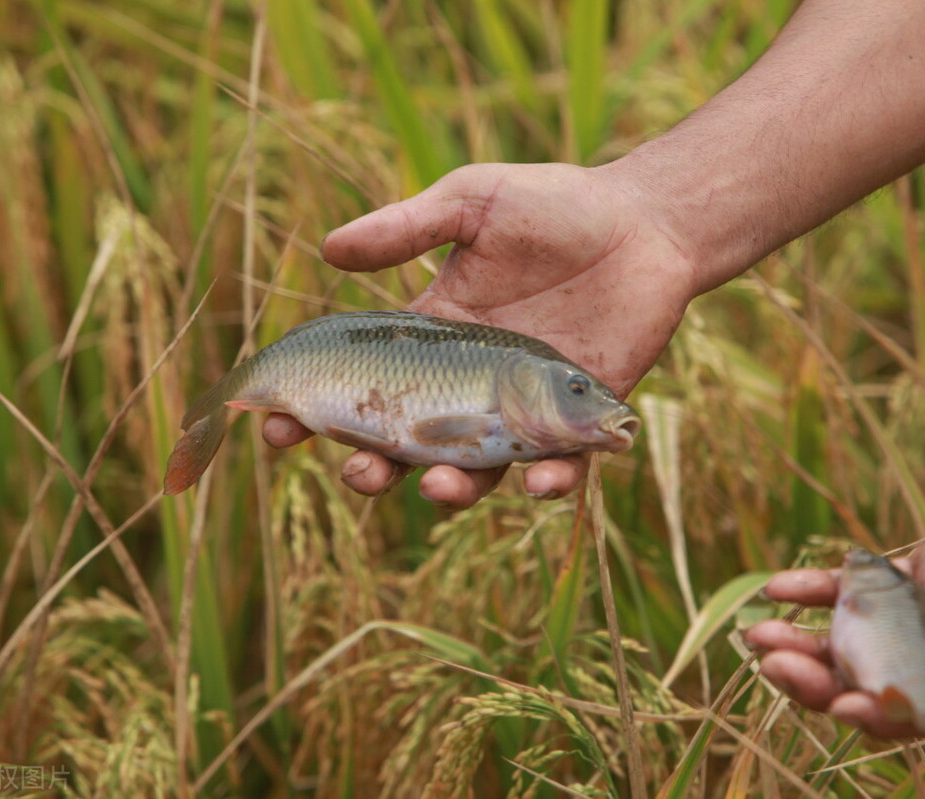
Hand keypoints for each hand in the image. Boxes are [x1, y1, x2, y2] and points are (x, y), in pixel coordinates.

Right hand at [263, 162, 697, 507]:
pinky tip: (540, 483)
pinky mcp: (581, 419)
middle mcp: (471, 383)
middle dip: (375, 466)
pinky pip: (562, 467)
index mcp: (435, 335)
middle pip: (410, 442)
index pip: (367, 382)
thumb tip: (327, 250)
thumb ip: (407, 228)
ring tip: (437, 484)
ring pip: (478, 468)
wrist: (645, 221)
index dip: (321, 409)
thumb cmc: (556, 205)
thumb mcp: (472, 203)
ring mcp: (524, 407)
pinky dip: (551, 483)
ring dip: (452, 487)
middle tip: (358, 470)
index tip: (279, 425)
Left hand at [744, 398, 924, 736]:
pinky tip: (775, 586)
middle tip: (769, 663)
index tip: (839, 705)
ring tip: (753, 632)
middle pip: (887, 681)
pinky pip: (867, 589)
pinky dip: (821, 590)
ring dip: (810, 642)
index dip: (891, 714)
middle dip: (826, 681)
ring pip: (866, 640)